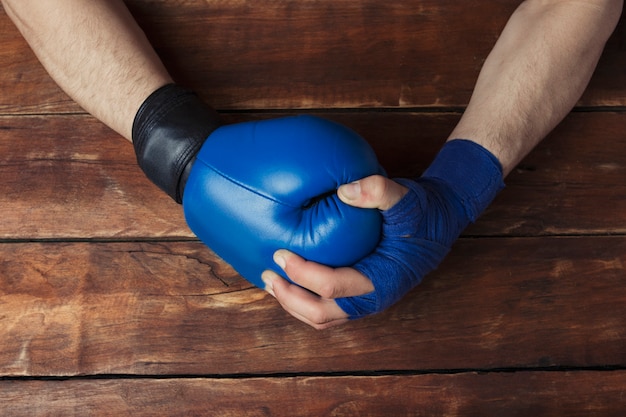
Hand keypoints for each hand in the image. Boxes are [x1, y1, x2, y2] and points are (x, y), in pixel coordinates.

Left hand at [261, 175, 407, 328]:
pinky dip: (304, 301)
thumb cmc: (422, 211)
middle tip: (268, 273)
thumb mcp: (405, 198)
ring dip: (294, 304)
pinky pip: (328, 309)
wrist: (440, 221)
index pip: (333, 287)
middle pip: (321, 313)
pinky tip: (289, 282)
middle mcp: (373, 298)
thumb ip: (378, 192)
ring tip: (271, 282)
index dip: (303, 274)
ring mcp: (366, 300)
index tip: (280, 253)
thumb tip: (343, 190)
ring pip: (322, 318)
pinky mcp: (360, 294)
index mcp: (383, 280)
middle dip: (290, 297)